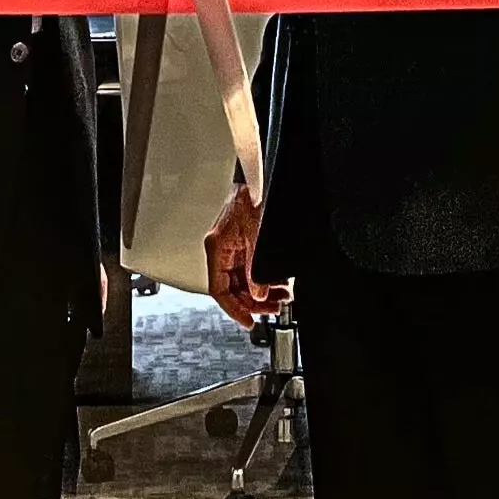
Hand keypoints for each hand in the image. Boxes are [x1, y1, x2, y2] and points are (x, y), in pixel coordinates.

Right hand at [203, 185, 290, 329]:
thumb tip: (257, 295)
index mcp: (216, 248)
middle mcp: (221, 250)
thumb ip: (256, 269)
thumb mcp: (256, 238)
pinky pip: (250, 270)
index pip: (219, 290)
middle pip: (233, 288)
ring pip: (243, 281)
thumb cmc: (253, 197)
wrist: (260, 177)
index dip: (233, 309)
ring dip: (261, 292)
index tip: (249, 321)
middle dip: (254, 302)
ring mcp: (232, 247)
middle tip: (274, 309)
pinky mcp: (243, 244)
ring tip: (281, 297)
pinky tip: (278, 283)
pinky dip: (264, 280)